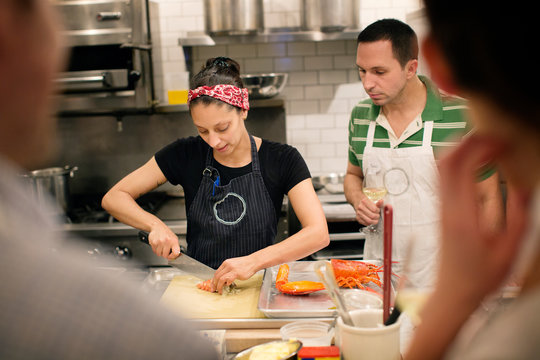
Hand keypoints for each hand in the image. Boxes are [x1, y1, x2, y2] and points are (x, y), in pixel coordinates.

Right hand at [148, 226, 179, 258]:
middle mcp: (167, 241)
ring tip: (161, 246)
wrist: (157, 227)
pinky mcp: (154, 242)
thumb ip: (176, 247)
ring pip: (159, 254)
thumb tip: (177, 256)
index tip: (171, 256)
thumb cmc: (166, 233)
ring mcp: (160, 242)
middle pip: (165, 255)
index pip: (176, 253)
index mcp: (174, 241)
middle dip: (165, 254)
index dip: (173, 257)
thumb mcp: (174, 238)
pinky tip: (157, 244)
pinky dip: (155, 249)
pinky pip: (154, 251)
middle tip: (165, 249)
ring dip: (159, 252)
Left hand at [212, 256, 258, 293]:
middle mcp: (227, 265)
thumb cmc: (244, 264)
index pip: (216, 272)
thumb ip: (227, 270)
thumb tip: (223, 279)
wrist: (253, 261)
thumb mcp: (233, 264)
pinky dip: (227, 283)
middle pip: (217, 276)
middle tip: (214, 290)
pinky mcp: (236, 273)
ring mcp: (232, 269)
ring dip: (219, 286)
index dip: (213, 280)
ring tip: (220, 291)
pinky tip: (228, 285)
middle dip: (214, 284)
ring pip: (221, 278)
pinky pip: (228, 279)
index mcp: (226, 263)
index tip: (213, 286)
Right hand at [354, 197, 382, 225]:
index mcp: (364, 201)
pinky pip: (366, 223)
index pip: (374, 209)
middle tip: (378, 215)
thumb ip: (378, 203)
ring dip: (374, 221)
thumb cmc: (367, 203)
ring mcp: (358, 213)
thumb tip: (381, 201)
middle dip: (377, 217)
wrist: (359, 203)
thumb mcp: (373, 201)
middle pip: (372, 216)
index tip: (378, 210)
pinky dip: (370, 223)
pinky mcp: (358, 218)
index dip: (378, 211)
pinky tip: (371, 220)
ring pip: (369, 221)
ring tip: (375, 218)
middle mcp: (360, 207)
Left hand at [436, 135, 529, 302]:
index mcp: (463, 215)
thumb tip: (524, 187)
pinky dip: (457, 163)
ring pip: (439, 167)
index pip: (461, 167)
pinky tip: (477, 166)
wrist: (452, 293)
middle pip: (445, 160)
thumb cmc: (479, 277)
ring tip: (487, 148)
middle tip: (494, 139)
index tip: (502, 143)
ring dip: (461, 150)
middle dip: (469, 141)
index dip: (480, 146)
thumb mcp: (509, 250)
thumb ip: (519, 216)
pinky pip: (442, 178)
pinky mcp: (440, 211)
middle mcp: (446, 207)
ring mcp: (440, 208)